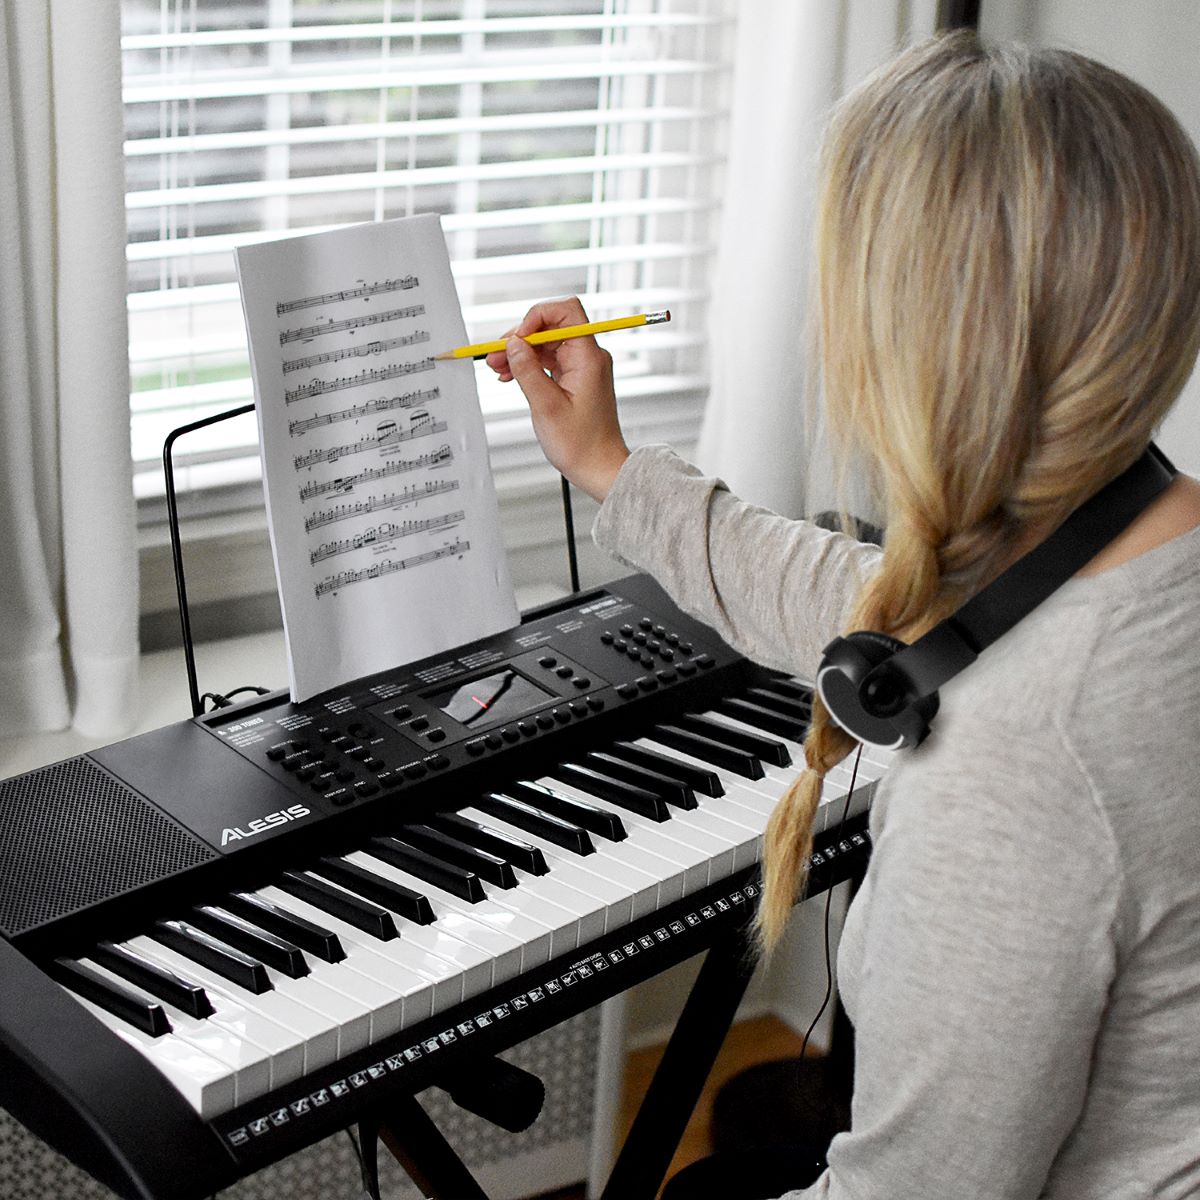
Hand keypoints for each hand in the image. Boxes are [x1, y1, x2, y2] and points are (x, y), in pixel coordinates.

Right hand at [485, 297, 629, 502]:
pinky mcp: (575, 379)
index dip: (537, 317)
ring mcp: (582, 368)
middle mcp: (589, 357)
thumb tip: (514, 344)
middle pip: (551, 327)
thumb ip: (527, 370)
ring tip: (497, 367)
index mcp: (588, 358)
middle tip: (495, 355)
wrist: (599, 468)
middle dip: (521, 337)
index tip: (516, 338)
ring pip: (547, 344)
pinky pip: (549, 360)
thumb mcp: (546, 407)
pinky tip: (511, 375)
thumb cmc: (582, 445)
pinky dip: (529, 364)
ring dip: (521, 352)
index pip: (566, 312)